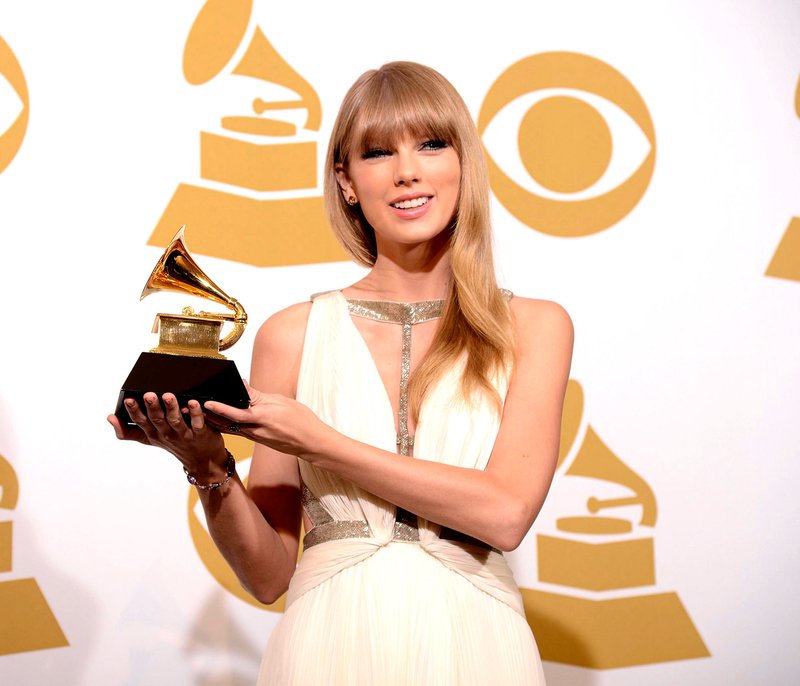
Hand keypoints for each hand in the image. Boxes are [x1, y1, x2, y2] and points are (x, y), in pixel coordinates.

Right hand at [107, 392, 226, 477]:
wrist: (202, 460)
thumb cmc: (174, 444)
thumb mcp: (149, 439)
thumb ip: (128, 431)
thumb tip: (109, 417)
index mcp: (153, 434)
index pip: (140, 422)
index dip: (134, 412)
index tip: (128, 399)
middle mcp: (166, 434)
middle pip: (157, 420)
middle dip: (151, 407)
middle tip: (148, 394)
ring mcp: (183, 435)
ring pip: (176, 421)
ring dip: (171, 408)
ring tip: (168, 396)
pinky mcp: (200, 434)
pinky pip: (197, 422)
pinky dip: (195, 413)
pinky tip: (193, 402)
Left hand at [204, 381, 329, 458]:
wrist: (311, 442)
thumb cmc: (301, 420)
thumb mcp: (282, 402)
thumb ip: (259, 395)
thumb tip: (243, 384)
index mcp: (263, 418)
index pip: (236, 412)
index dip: (220, 408)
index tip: (206, 402)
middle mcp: (256, 430)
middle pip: (227, 423)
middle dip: (210, 416)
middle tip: (194, 408)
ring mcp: (256, 437)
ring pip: (230, 429)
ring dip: (215, 422)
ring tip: (200, 413)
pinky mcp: (258, 441)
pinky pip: (238, 433)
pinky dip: (226, 426)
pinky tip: (219, 421)